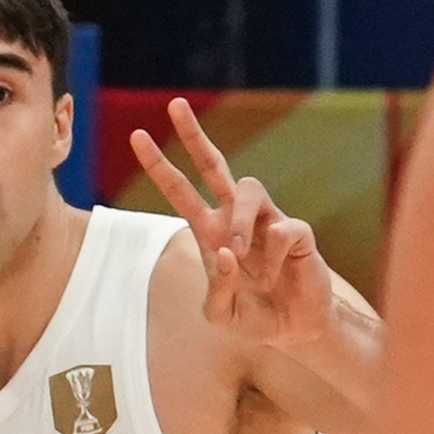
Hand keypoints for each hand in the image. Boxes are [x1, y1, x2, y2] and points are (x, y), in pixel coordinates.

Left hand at [132, 98, 332, 351]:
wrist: (295, 329)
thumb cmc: (255, 316)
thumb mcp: (221, 315)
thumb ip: (217, 289)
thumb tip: (228, 252)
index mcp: (211, 233)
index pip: (181, 192)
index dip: (160, 166)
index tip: (137, 137)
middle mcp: (236, 218)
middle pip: (214, 164)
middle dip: (193, 135)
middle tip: (174, 104)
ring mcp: (267, 221)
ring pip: (249, 189)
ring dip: (241, 223)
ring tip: (241, 255)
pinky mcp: (296, 231)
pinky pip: (281, 230)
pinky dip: (271, 261)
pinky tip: (273, 279)